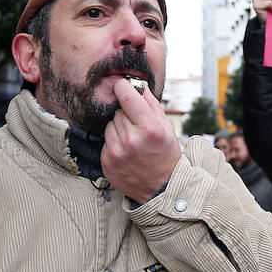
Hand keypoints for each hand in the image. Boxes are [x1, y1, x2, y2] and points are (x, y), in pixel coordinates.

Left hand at [102, 78, 181, 203]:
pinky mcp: (106, 162)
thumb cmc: (165, 154)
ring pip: (110, 125)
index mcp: (148, 128)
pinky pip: (105, 141)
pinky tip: (126, 151)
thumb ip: (151, 104)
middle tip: (138, 126)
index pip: (126, 97)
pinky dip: (114, 143)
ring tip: (133, 140)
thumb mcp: (166, 127)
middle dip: (126, 114)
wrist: (161, 187)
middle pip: (118, 112)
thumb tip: (138, 84)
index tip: (121, 85)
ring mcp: (116, 152)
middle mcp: (130, 140)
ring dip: (119, 129)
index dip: (122, 87)